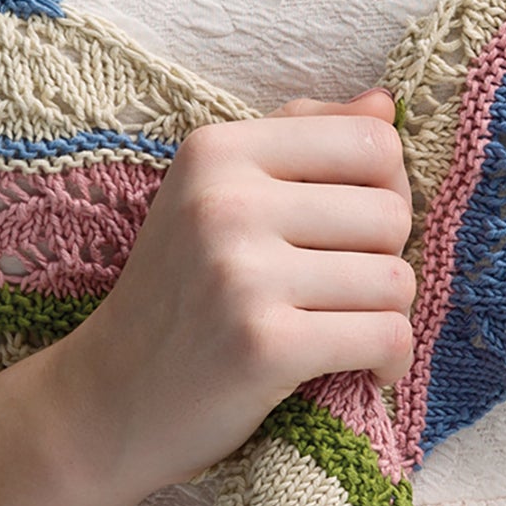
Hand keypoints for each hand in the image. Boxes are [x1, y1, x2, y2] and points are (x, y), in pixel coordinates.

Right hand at [50, 91, 415, 498]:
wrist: (109, 401)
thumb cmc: (180, 292)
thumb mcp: (218, 193)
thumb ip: (302, 137)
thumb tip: (385, 105)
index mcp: (217, 150)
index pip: (372, 143)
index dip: (386, 189)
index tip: (355, 231)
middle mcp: (224, 202)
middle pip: (391, 212)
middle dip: (386, 258)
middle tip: (342, 290)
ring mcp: (240, 274)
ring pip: (396, 278)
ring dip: (388, 315)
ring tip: (346, 328)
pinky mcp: (263, 345)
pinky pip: (386, 337)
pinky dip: (390, 362)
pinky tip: (364, 371)